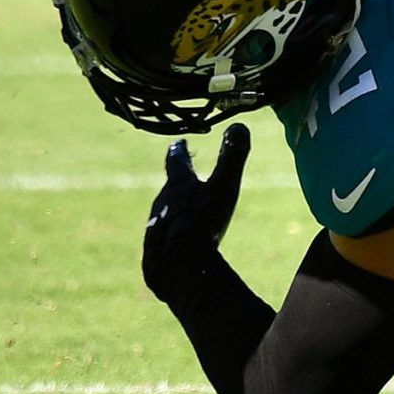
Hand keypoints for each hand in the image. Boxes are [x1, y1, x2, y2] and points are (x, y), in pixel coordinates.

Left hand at [142, 123, 249, 301]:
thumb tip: (239, 125)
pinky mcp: (154, 253)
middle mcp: (162, 202)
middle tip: (186, 180)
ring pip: (165, 215)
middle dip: (178, 184)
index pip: (176, 160)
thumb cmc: (203, 223)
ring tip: (186, 216)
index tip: (179, 143)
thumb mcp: (224, 186)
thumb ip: (232, 156)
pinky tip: (180, 246)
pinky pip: (164, 240)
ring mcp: (155, 228)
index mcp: (177, 184)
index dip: (179, 150)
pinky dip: (172, 238)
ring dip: (175, 212)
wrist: (178, 268)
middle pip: (170, 188)